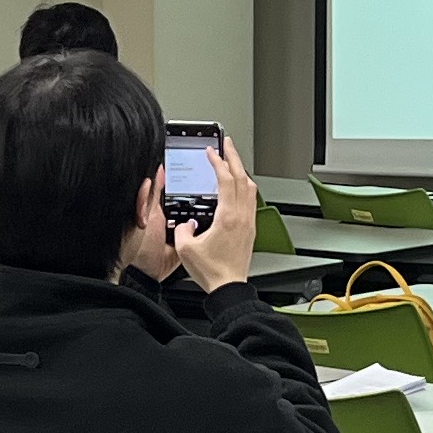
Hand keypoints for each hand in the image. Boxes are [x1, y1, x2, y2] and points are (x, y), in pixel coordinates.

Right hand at [171, 138, 260, 291]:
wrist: (229, 287)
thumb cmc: (213, 271)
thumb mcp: (186, 249)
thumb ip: (182, 229)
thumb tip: (185, 223)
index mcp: (228, 217)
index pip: (226, 180)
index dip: (218, 162)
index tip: (211, 152)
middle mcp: (242, 216)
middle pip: (242, 178)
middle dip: (234, 157)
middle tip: (227, 144)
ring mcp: (248, 222)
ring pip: (250, 188)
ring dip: (241, 171)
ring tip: (232, 162)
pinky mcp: (250, 230)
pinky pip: (250, 200)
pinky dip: (244, 187)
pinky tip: (237, 188)